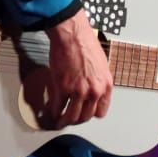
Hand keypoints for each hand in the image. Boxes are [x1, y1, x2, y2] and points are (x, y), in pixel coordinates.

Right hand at [39, 9, 112, 128]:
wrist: (73, 36)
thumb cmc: (86, 45)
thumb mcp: (101, 66)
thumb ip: (98, 81)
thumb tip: (92, 91)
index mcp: (106, 86)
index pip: (101, 111)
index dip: (91, 115)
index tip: (85, 115)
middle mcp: (94, 91)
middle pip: (86, 117)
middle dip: (77, 120)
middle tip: (70, 119)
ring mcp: (79, 92)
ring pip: (72, 116)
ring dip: (64, 121)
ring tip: (59, 121)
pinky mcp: (63, 88)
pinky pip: (58, 107)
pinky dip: (53, 111)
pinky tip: (51, 111)